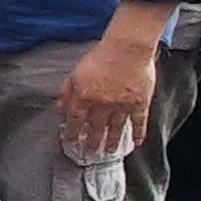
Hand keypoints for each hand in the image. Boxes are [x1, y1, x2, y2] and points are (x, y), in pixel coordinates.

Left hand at [55, 36, 157, 158]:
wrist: (127, 48)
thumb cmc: (101, 55)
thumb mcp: (77, 72)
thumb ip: (67, 90)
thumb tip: (60, 107)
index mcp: (85, 97)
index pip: (74, 120)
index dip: (71, 132)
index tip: (69, 142)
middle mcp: (102, 105)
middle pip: (95, 128)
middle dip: (92, 142)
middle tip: (90, 152)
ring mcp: (122, 106)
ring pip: (115, 128)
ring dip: (112, 141)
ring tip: (109, 151)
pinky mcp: (140, 103)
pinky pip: (139, 122)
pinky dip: (139, 133)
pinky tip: (137, 142)